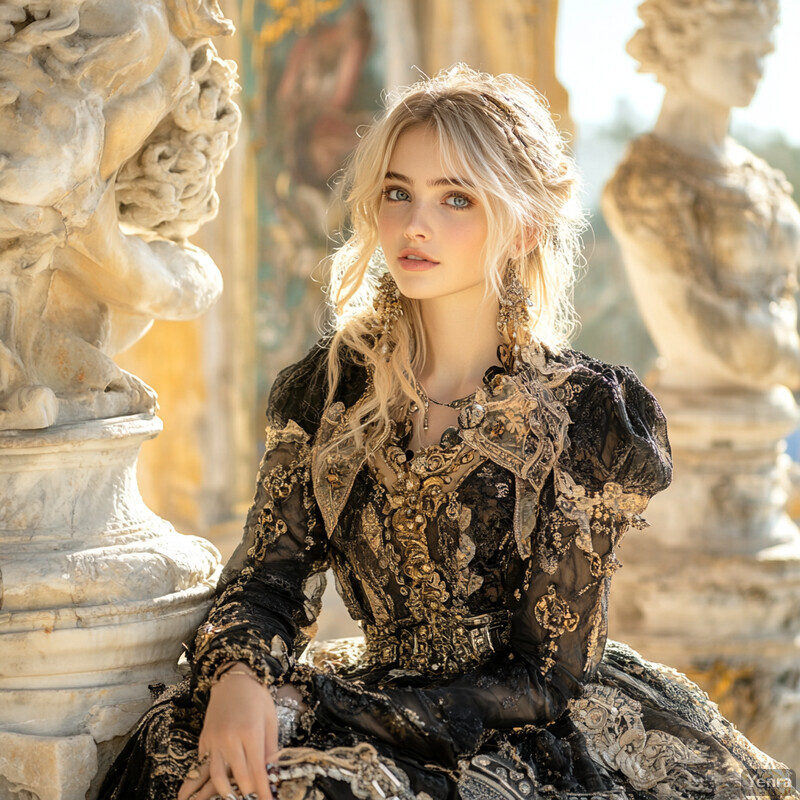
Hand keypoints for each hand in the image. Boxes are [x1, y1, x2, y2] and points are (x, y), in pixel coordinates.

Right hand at [178, 665, 277, 799]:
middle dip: (247, 793)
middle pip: (237, 777)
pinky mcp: (204, 740)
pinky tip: (214, 787)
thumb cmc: (256, 697)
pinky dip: (208, 779)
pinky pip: (204, 766)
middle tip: (254, 798)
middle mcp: (229, 738)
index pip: (257, 771)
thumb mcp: (270, 719)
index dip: (263, 791)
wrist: (233, 679)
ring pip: (216, 777)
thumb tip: (272, 774)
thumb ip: (270, 748)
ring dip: (225, 792)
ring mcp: (214, 740)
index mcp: (250, 732)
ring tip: (235, 797)